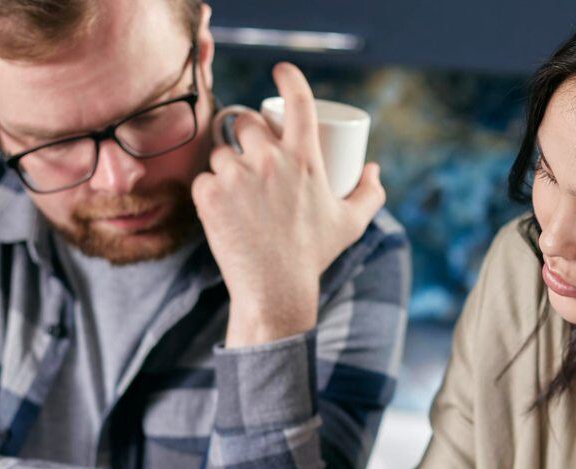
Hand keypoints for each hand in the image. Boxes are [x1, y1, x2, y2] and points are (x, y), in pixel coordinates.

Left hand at [193, 62, 385, 346]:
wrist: (275, 290)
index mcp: (304, 158)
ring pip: (221, 152)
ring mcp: (237, 176)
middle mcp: (269, 160)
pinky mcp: (209, 195)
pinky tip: (219, 208)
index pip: (298, 101)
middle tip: (249, 156)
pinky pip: (203, 179)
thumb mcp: (350, 224)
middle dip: (246, 133)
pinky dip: (209, 191)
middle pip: (246, 122)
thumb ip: (369, 194)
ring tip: (236, 191)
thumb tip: (372, 169)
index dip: (289, 77)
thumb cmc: (314, 256)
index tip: (281, 71)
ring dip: (225, 165)